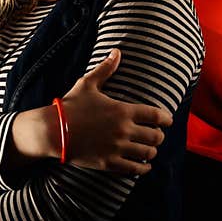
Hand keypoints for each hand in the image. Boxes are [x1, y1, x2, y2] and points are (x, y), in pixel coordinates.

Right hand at [61, 48, 173, 173]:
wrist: (52, 132)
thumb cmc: (70, 106)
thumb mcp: (87, 84)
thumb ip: (105, 69)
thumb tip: (117, 51)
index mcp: (123, 111)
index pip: (156, 115)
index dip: (166, 119)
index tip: (168, 121)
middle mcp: (124, 130)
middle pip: (155, 136)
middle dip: (159, 136)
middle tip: (157, 135)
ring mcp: (117, 148)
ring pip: (147, 153)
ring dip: (152, 151)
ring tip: (150, 149)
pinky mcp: (109, 163)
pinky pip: (134, 169)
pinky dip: (143, 168)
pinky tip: (145, 166)